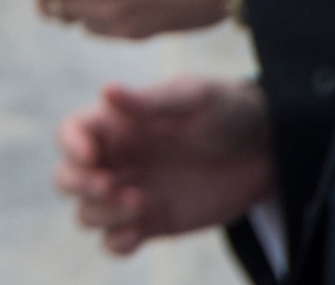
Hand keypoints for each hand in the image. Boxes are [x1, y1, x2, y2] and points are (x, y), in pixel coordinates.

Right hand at [55, 77, 275, 254]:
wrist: (267, 151)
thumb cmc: (227, 111)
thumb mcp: (195, 98)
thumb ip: (150, 102)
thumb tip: (107, 91)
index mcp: (118, 123)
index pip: (71, 133)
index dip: (70, 145)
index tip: (91, 157)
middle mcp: (118, 159)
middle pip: (67, 177)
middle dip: (76, 184)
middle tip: (107, 185)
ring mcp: (131, 193)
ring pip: (87, 213)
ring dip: (101, 213)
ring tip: (141, 202)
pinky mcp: (152, 224)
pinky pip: (115, 242)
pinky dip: (116, 242)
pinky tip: (138, 232)